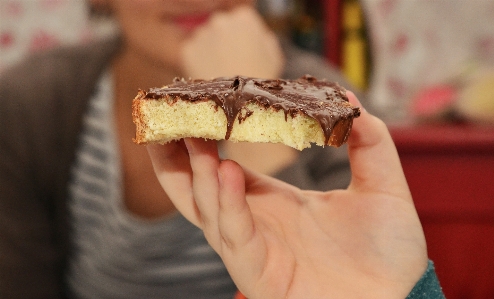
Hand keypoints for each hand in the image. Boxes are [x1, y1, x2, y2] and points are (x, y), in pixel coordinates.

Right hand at [147, 92, 427, 298]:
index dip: (202, 139)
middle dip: (173, 156)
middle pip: (195, 188)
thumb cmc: (385, 251)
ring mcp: (252, 248)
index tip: (192, 104)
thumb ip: (369, 142)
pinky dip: (228, 204)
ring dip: (197, 173)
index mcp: (270, 200)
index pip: (221, 166)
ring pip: (208, 210)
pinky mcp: (259, 273)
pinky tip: (227, 171)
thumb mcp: (380, 186)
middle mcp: (252, 222)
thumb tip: (348, 99)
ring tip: (194, 135)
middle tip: (162, 115)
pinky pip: (236, 236)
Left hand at [180, 5, 283, 78]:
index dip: (243, 37)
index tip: (245, 51)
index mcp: (244, 17)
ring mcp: (201, 34)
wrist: (239, 102)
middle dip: (225, 40)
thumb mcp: (274, 55)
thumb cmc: (260, 81)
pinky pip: (193, 54)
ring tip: (222, 72)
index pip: (241, 20)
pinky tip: (211, 76)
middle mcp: (221, 20)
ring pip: (205, 40)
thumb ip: (263, 36)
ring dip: (211, 51)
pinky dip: (199, 64)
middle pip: (221, 27)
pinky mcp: (187, 50)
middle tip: (232, 63)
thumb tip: (254, 34)